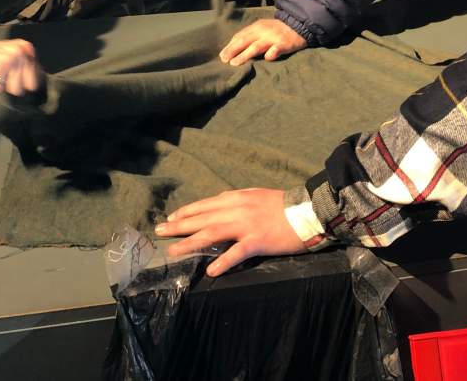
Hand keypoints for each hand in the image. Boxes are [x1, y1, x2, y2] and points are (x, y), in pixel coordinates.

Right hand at [0, 38, 40, 95]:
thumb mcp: (9, 60)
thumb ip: (24, 68)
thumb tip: (37, 84)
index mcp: (26, 48)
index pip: (37, 78)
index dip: (22, 82)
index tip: (9, 75)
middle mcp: (21, 51)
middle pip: (28, 86)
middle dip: (12, 84)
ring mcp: (11, 57)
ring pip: (15, 89)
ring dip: (0, 84)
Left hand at [155, 188, 306, 276]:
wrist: (307, 210)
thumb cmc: (282, 204)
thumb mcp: (255, 196)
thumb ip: (236, 201)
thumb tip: (219, 207)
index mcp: (235, 198)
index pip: (204, 205)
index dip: (186, 212)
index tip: (170, 218)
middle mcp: (236, 209)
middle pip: (202, 218)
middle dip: (178, 225)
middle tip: (159, 231)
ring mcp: (246, 225)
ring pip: (211, 233)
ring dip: (190, 242)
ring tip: (174, 251)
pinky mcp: (257, 240)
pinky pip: (236, 253)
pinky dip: (223, 261)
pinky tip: (210, 270)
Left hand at [219, 18, 306, 64]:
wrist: (299, 24)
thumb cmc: (278, 29)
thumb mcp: (262, 28)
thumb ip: (251, 35)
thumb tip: (235, 46)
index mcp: (256, 27)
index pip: (240, 36)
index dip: (230, 46)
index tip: (222, 55)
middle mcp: (263, 32)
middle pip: (245, 41)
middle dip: (233, 50)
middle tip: (224, 60)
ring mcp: (273, 38)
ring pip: (256, 47)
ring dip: (245, 55)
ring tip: (235, 63)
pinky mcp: (284, 44)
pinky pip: (276, 49)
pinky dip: (271, 53)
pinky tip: (267, 58)